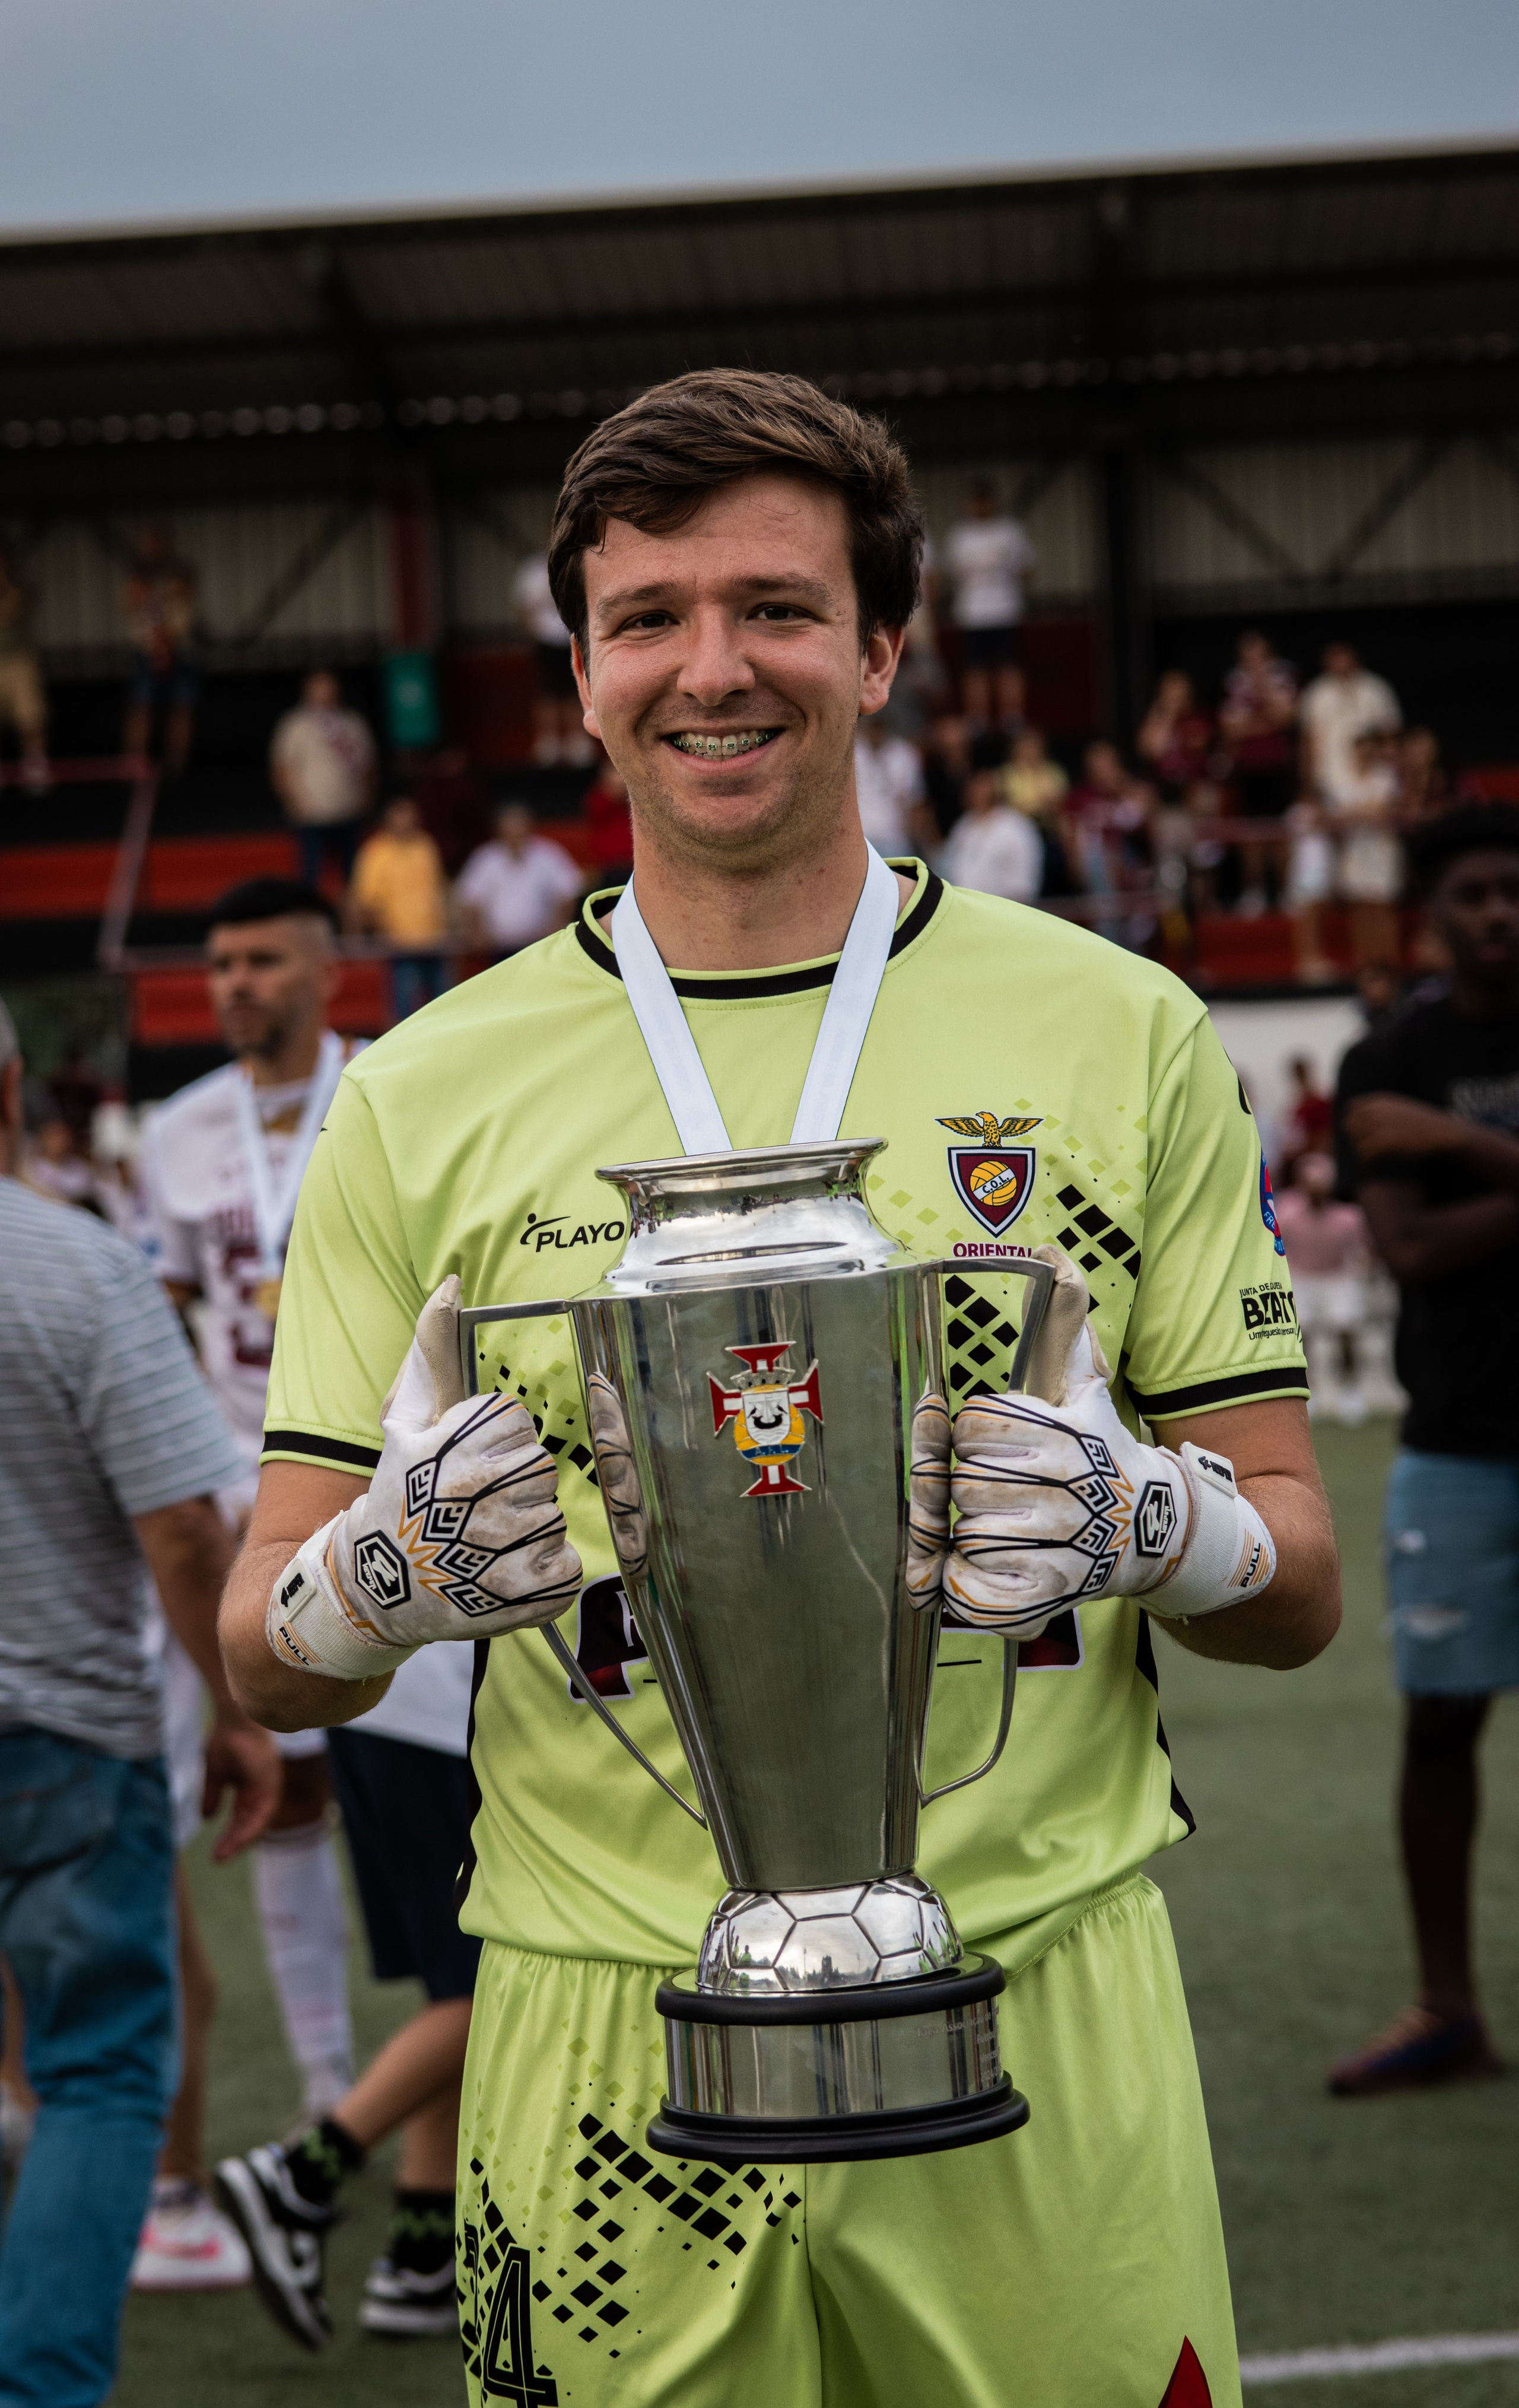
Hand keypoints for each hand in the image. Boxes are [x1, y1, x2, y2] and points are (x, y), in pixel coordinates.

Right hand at [201, 1718, 281, 1861]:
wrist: (235, 1719)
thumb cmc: (226, 1740)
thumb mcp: (215, 1774)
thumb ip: (213, 1795)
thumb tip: (206, 1818)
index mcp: (250, 1789)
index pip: (242, 1819)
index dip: (230, 1836)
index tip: (216, 1853)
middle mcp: (262, 1791)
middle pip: (250, 1824)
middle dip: (234, 1843)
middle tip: (217, 1860)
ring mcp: (268, 1787)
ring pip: (257, 1823)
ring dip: (240, 1840)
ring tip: (223, 1856)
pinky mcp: (271, 1783)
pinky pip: (263, 1813)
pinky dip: (250, 1828)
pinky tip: (236, 1839)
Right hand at [267, 1277, 582, 1679]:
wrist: (378, 1588)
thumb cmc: (398, 1493)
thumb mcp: (406, 1420)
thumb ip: (432, 1349)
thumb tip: (452, 1282)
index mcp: (453, 1448)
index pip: (516, 1423)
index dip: (496, 1442)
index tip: (469, 1462)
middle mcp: (476, 1495)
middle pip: (540, 1468)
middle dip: (513, 1483)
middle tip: (475, 1504)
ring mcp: (500, 1548)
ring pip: (554, 1515)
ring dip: (527, 1527)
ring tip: (482, 1539)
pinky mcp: (523, 1593)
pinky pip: (565, 1566)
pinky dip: (545, 1572)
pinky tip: (503, 1569)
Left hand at [936, 1247, 1275, 1636]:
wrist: (1158, 1530)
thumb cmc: (1106, 1453)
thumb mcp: (1087, 1389)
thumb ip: (1065, 1324)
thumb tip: (1051, 1251)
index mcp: (1061, 1435)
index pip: (973, 1427)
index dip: (974, 1436)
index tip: (992, 1444)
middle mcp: (1064, 1487)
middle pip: (966, 1483)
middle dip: (970, 1488)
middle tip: (997, 1491)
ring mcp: (1063, 1542)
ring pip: (971, 1535)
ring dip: (971, 1536)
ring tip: (1002, 1527)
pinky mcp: (1055, 1592)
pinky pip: (980, 1590)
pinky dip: (971, 1587)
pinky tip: (986, 1571)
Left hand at [1345, 1093, 1463, 1159]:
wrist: (1443, 1132)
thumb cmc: (1423, 1124)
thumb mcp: (1400, 1110)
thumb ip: (1381, 1111)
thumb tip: (1361, 1121)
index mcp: (1380, 1100)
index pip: (1352, 1109)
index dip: (1353, 1123)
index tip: (1361, 1135)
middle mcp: (1378, 1110)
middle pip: (1350, 1125)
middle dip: (1355, 1138)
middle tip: (1366, 1149)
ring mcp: (1382, 1124)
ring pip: (1356, 1140)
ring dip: (1361, 1151)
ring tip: (1371, 1158)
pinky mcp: (1387, 1140)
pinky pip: (1365, 1152)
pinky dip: (1366, 1160)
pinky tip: (1373, 1164)